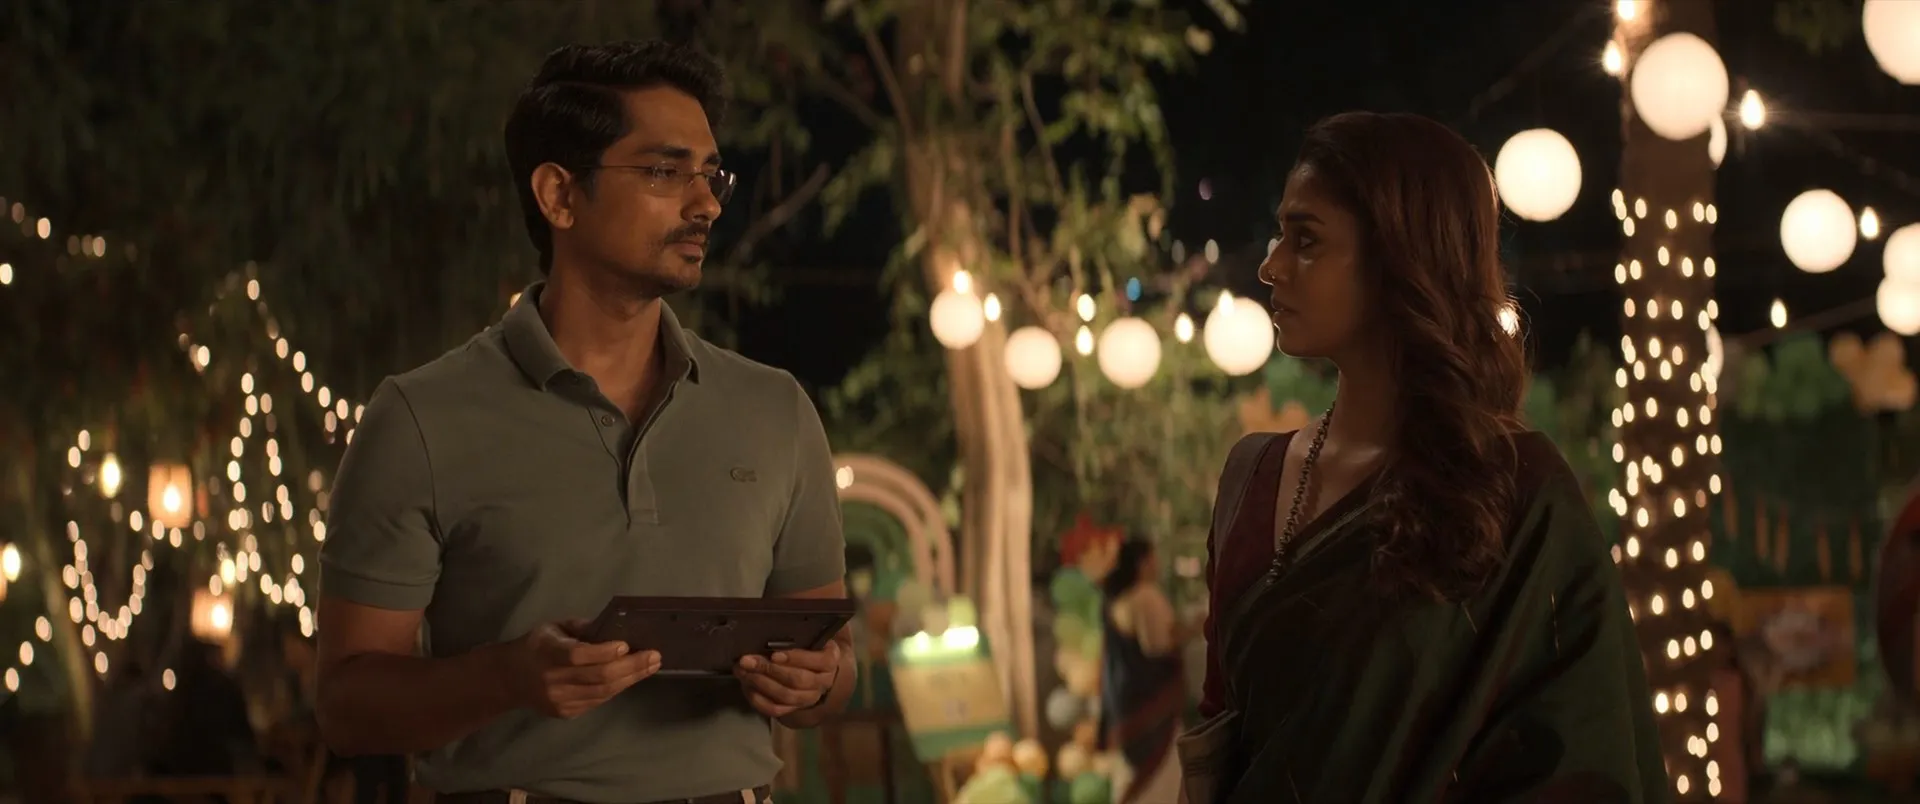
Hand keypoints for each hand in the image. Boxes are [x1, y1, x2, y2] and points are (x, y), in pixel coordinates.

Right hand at [501, 619, 660, 718]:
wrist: (509, 679)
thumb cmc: (536, 646)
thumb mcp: (553, 628)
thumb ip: (581, 627)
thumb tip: (614, 627)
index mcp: (547, 652)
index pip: (578, 655)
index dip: (603, 652)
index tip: (625, 645)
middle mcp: (552, 680)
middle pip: (598, 677)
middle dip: (631, 667)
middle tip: (654, 656)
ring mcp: (559, 700)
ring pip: (603, 692)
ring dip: (631, 679)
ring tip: (651, 666)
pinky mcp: (565, 713)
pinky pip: (598, 701)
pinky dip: (617, 688)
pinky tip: (631, 677)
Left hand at [734, 640, 840, 718]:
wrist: (816, 667)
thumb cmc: (809, 644)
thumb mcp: (809, 634)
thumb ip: (797, 630)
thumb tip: (772, 621)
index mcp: (830, 660)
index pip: (819, 661)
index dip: (796, 658)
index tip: (774, 654)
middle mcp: (823, 682)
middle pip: (797, 680)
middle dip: (769, 670)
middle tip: (747, 661)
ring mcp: (809, 698)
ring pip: (785, 696)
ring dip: (761, 684)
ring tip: (743, 671)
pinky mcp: (795, 708)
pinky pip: (776, 710)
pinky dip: (759, 700)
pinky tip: (746, 687)